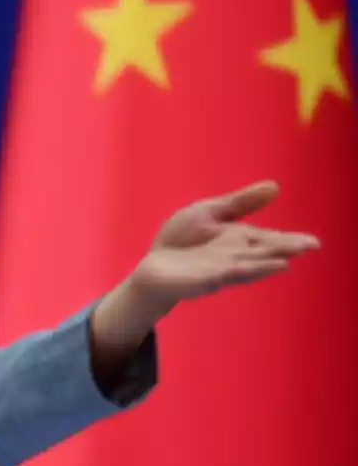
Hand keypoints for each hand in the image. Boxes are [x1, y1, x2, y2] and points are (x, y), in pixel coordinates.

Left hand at [88, 180, 318, 393]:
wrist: (153, 268)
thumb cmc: (182, 241)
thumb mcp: (210, 213)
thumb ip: (240, 203)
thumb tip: (275, 186)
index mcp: (238, 240)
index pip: (268, 239)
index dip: (290, 240)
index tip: (312, 242)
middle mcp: (234, 256)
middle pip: (262, 252)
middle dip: (285, 249)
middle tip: (311, 245)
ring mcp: (218, 269)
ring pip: (245, 265)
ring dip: (265, 263)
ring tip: (288, 260)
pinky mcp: (200, 279)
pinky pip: (220, 275)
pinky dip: (234, 272)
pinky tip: (247, 269)